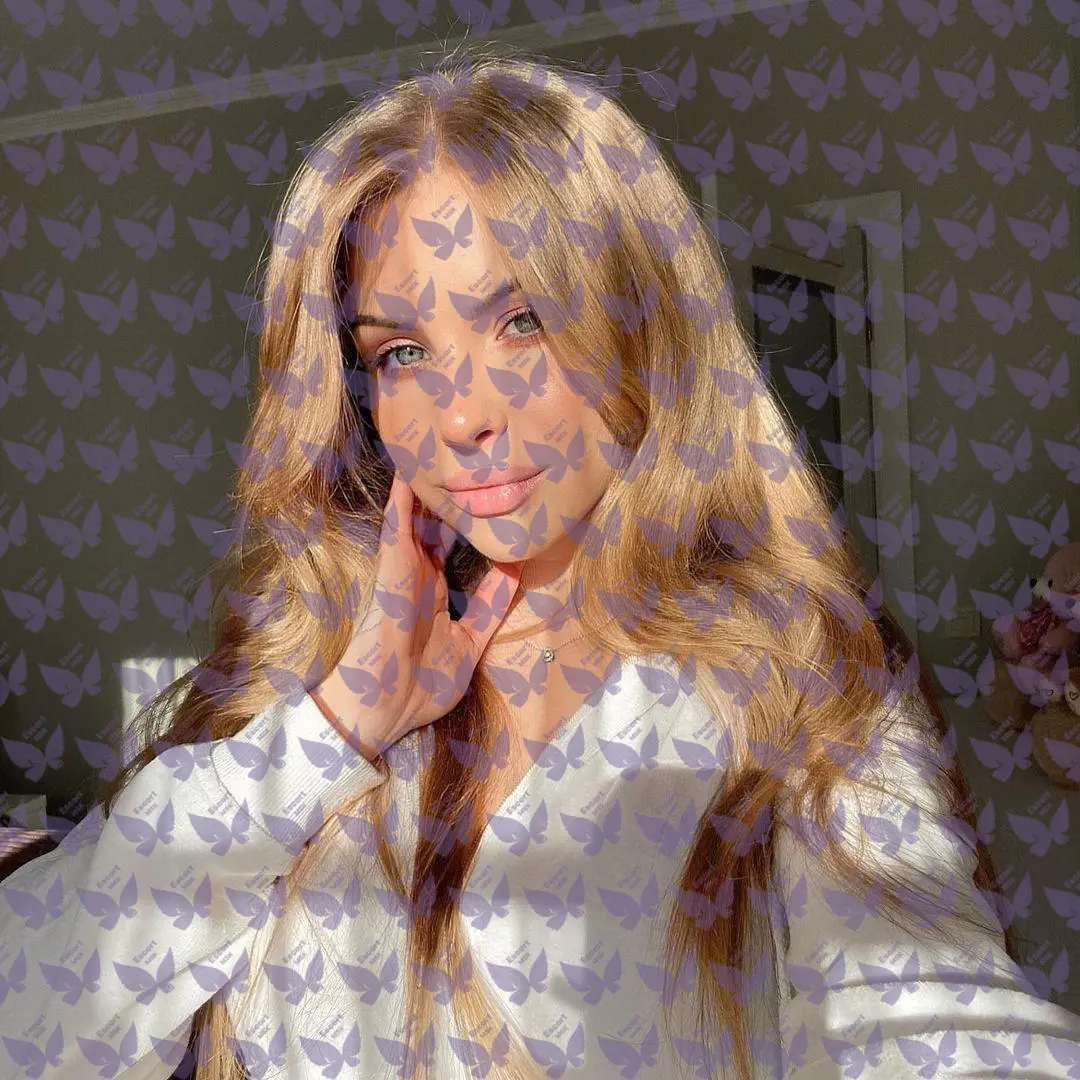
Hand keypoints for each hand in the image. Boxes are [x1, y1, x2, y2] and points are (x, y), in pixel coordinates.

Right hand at [312, 471, 521, 759]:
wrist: (380, 714)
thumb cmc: (418, 688)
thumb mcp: (468, 645)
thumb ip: (489, 608)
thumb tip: (514, 574)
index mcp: (433, 592)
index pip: (450, 546)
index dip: (466, 521)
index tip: (484, 493)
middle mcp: (416, 576)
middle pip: (434, 524)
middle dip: (447, 493)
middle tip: (464, 457)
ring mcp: (401, 573)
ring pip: (414, 518)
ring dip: (425, 486)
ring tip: (432, 445)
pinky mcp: (390, 575)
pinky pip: (396, 531)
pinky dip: (403, 503)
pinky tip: (409, 473)